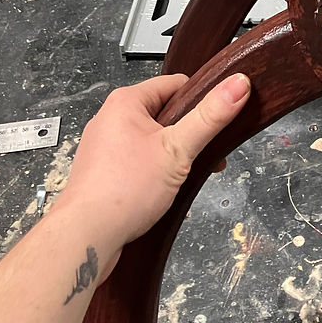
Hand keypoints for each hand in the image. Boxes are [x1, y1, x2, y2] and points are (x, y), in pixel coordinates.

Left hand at [52, 73, 250, 267]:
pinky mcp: (102, 172)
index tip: (216, 120)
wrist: (84, 237)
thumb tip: (237, 84)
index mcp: (126, 102)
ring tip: (178, 180)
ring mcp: (104, 147)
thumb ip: (210, 116)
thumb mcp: (178, 149)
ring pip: (152, 142)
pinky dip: (153, 175)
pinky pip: (137, 163)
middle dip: (187, 138)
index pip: (177, 85)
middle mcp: (111, 119)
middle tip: (199, 158)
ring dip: (171, 159)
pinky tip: (160, 194)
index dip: (201, 101)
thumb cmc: (122, 191)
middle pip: (165, 115)